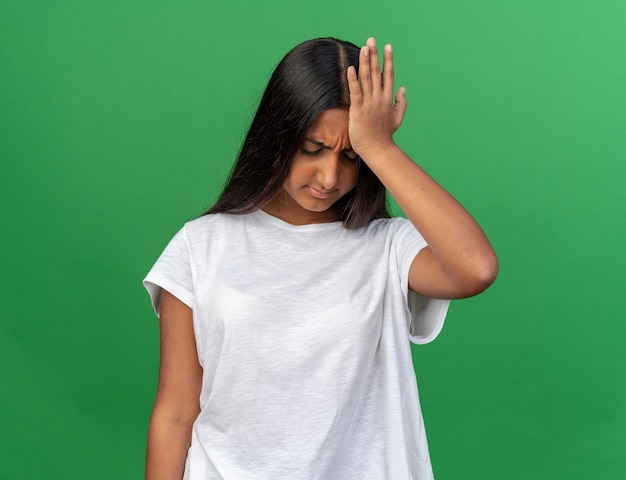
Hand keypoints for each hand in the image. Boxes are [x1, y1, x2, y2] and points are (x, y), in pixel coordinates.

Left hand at [347, 37, 406, 160]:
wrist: (377, 150)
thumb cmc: (385, 136)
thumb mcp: (397, 118)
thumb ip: (401, 102)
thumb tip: (403, 88)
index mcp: (387, 99)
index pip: (389, 75)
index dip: (388, 60)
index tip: (388, 46)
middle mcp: (379, 99)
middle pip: (377, 72)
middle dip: (374, 55)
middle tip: (372, 39)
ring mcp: (369, 104)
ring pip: (366, 79)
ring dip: (364, 62)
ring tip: (364, 48)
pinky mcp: (358, 110)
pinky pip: (356, 92)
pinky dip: (353, 80)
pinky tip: (351, 68)